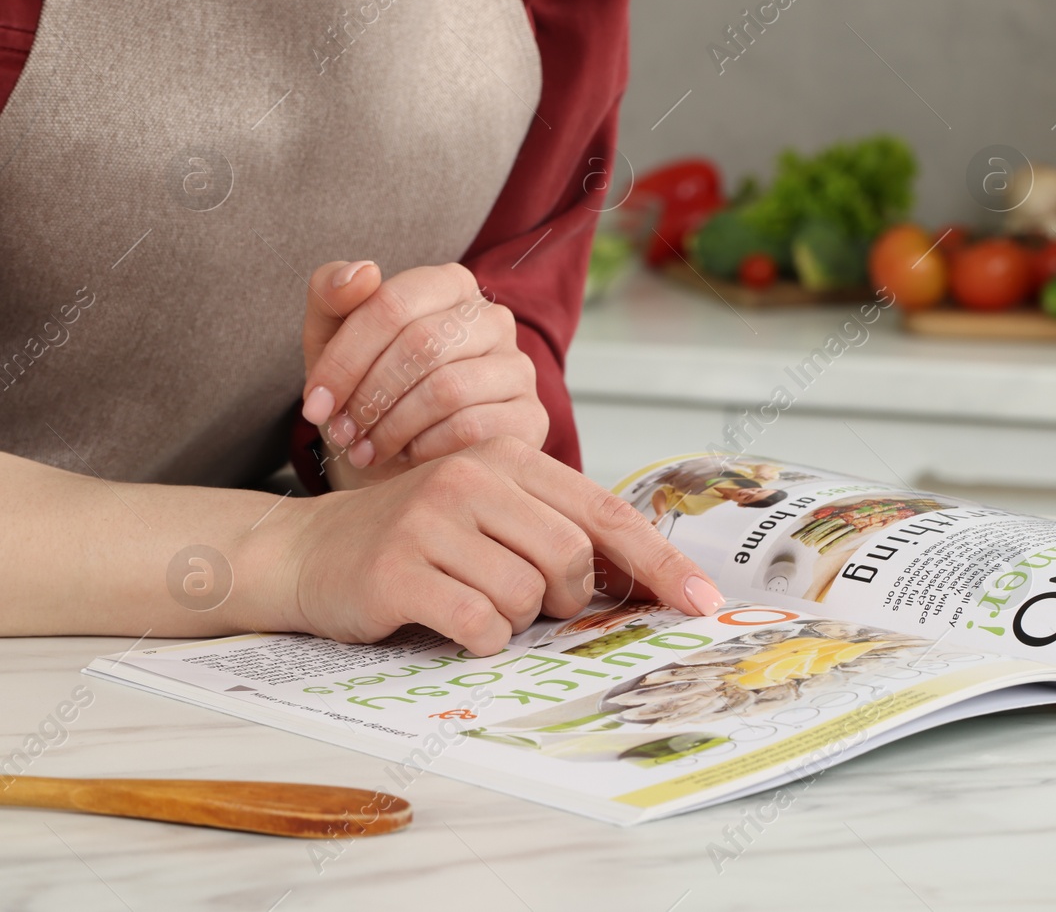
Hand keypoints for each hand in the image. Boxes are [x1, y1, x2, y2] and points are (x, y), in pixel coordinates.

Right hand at [258, 436, 725, 654]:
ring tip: (471, 602)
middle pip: (570, 558)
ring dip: (512, 620)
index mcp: (506, 459)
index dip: (659, 561)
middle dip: (563, 597)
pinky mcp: (398, 570)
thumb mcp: (488, 512)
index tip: (703, 603)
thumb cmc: (414, 538)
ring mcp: (432, 522)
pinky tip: (450, 624)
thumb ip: (554, 529)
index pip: (604, 513)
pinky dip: (478, 640)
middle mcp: (472, 479)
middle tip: (530, 602)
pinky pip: (479, 625)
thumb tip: (640, 576)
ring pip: (526, 597)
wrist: (307, 550)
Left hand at [299, 261, 547, 488]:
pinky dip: (425, 449)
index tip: (314, 404)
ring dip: (392, 426)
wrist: (405, 454)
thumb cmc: (368, 388)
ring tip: (366, 450)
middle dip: (368, 395)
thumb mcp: (332, 341)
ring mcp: (518, 367)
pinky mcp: (531, 416)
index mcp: (449, 285)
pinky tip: (407, 458)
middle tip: (340, 432)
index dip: (345, 357)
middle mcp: (493, 318)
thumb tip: (362, 272)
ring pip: (447, 388)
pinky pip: (472, 428)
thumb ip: (331, 296)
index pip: (392, 305)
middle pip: (421, 344)